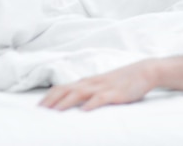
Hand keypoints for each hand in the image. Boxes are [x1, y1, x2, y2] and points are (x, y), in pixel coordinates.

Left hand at [39, 60, 156, 110]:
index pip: (62, 87)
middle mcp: (92, 83)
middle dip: (51, 100)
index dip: (48, 97)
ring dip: (66, 101)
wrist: (145, 71)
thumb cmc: (123, 81)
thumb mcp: (103, 86)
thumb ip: (89, 93)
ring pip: (80, 92)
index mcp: (88, 81)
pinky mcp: (116, 93)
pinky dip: (92, 103)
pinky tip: (84, 111)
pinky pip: (101, 98)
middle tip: (39, 112)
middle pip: (66, 89)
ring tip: (54, 112)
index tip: (37, 108)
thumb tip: (75, 105)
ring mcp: (104, 87)